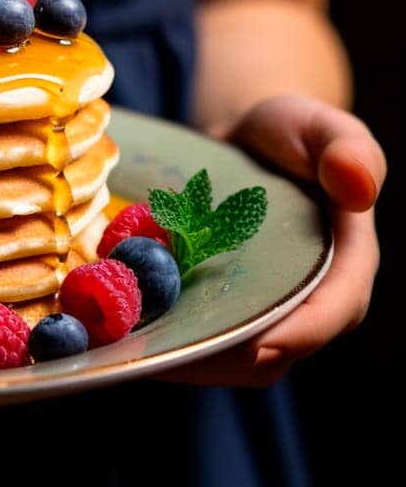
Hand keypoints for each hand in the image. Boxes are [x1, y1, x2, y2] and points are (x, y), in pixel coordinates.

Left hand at [161, 93, 382, 387]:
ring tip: (140, 345)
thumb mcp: (321, 126)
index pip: (333, 312)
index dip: (296, 334)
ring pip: (236, 359)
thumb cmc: (293, 131)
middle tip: (171, 351)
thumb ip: (346, 149)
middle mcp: (313, 302)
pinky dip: (170, 342)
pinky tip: (128, 332)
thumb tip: (358, 183)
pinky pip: (206, 342)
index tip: (252, 343)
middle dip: (225, 358)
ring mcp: (270, 313)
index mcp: (348, 264)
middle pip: (277, 351)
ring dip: (189, 358)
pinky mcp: (232, 312)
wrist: (250, 139)